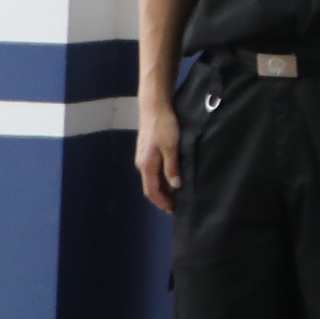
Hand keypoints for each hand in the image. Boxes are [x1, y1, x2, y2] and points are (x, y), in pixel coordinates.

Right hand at [135, 96, 181, 213]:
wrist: (154, 107)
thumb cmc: (164, 126)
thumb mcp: (172, 147)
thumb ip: (172, 167)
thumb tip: (176, 187)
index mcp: (146, 165)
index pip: (151, 191)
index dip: (162, 203)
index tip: (173, 211)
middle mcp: (142, 164)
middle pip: (151, 187)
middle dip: (163, 198)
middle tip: (178, 206)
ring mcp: (143, 157)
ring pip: (152, 179)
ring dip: (163, 188)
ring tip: (177, 195)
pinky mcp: (147, 151)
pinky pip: (154, 171)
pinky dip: (162, 178)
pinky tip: (172, 178)